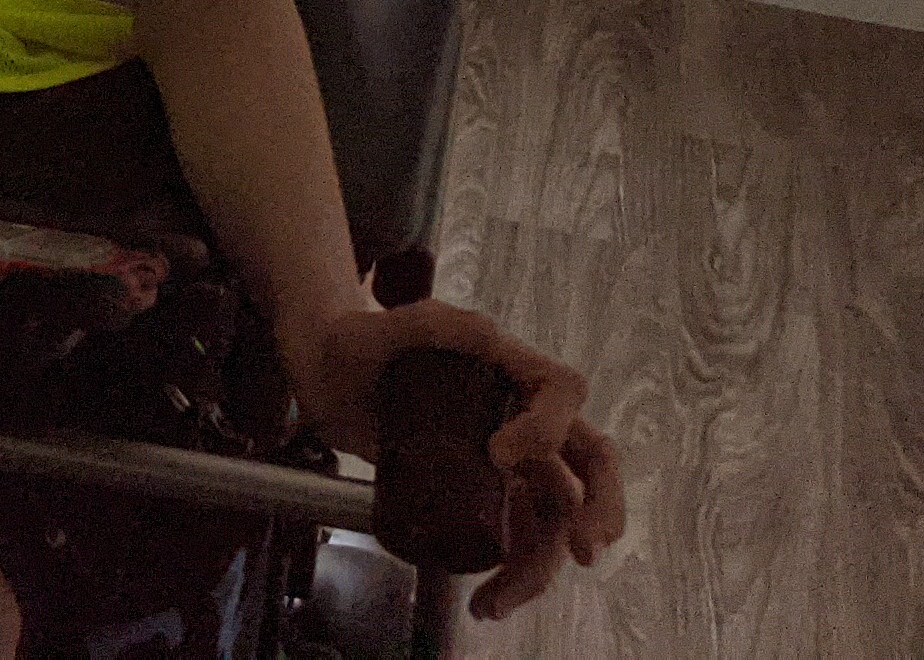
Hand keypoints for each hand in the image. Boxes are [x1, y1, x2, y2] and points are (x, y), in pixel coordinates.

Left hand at [288, 296, 625, 619]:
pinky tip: (486, 602)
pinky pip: (519, 537)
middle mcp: (520, 414)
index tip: (498, 454)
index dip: (547, 426)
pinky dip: (513, 574)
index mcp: (509, 366)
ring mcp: (508, 458)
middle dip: (599, 508)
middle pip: (588, 459)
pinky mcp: (485, 492)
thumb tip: (488, 335)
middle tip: (583, 550)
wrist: (324, 375)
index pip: (561, 390)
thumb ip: (427, 321)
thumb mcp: (384, 326)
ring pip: (554, 514)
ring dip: (541, 565)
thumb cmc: (356, 342)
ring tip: (496, 602)